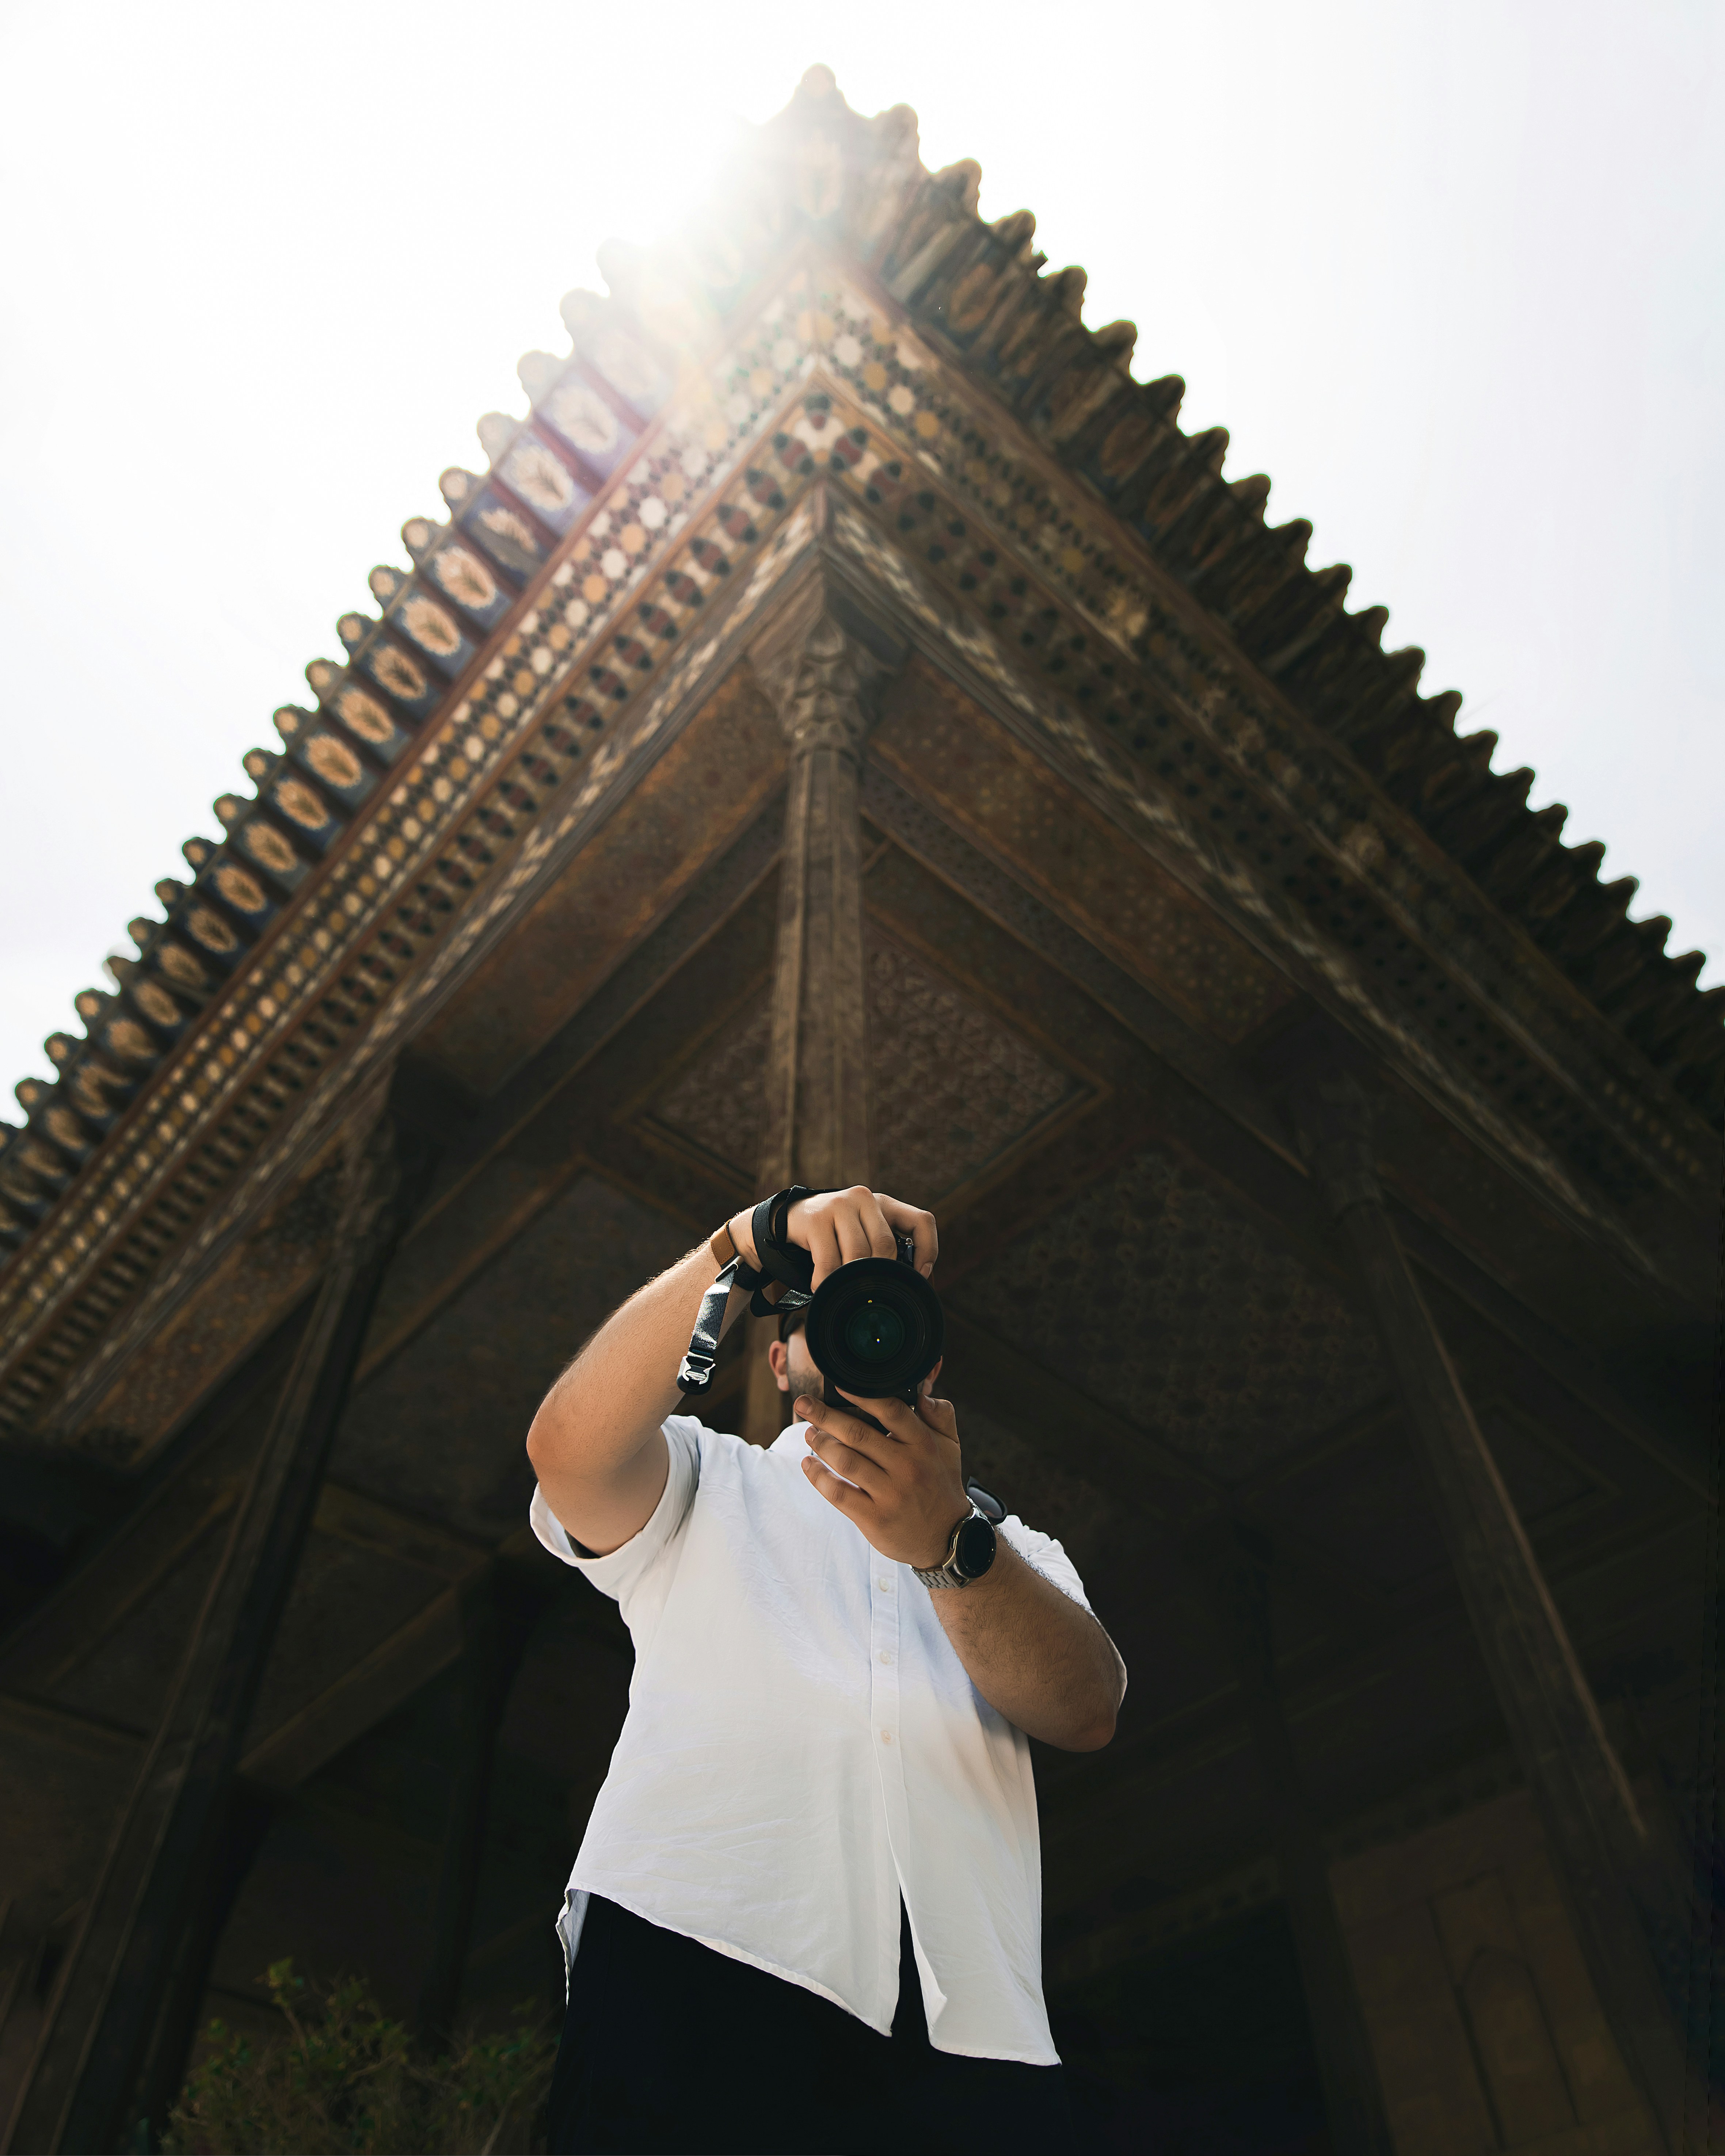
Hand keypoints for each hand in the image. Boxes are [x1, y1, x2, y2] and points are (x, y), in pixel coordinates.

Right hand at [731, 1186, 936, 1290]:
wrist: (788, 1220)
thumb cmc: (834, 1234)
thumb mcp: (863, 1232)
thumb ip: (884, 1248)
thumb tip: (911, 1283)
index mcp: (883, 1203)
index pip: (922, 1221)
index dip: (928, 1251)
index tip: (919, 1275)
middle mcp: (864, 1198)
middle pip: (885, 1245)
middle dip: (879, 1273)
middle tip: (868, 1289)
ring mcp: (839, 1206)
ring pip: (858, 1255)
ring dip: (851, 1280)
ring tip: (843, 1291)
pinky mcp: (816, 1220)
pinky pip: (829, 1261)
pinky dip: (828, 1282)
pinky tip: (823, 1288)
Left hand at [796, 1381, 968, 1568]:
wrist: (947, 1537)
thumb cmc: (941, 1483)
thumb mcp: (951, 1447)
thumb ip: (940, 1415)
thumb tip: (921, 1393)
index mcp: (923, 1445)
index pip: (891, 1411)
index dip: (862, 1395)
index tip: (837, 1385)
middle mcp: (907, 1467)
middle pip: (858, 1434)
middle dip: (825, 1416)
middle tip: (804, 1404)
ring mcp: (890, 1495)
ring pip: (845, 1462)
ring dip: (821, 1444)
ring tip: (808, 1432)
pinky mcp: (874, 1518)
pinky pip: (839, 1493)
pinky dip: (818, 1477)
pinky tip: (808, 1464)